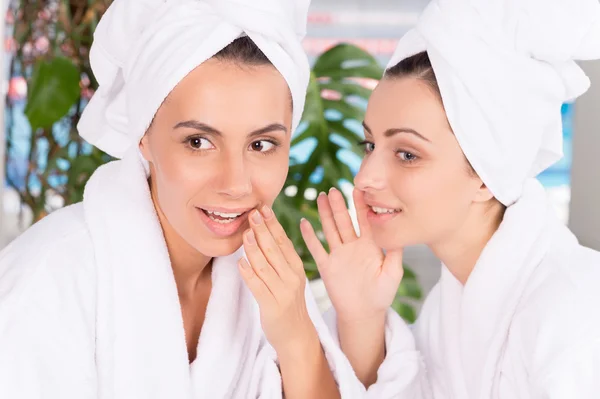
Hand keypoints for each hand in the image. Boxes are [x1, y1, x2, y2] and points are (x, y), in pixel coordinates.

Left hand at [238, 205, 316, 353]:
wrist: (296, 335)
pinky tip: (240, 262)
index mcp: (296, 268)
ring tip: (246, 233)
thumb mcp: (289, 278)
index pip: (283, 241)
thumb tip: (265, 233)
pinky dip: (249, 273)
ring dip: (254, 248)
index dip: (273, 224)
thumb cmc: (288, 303)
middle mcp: (291, 277)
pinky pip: (258, 286)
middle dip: (263, 230)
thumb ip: (279, 258)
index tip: (263, 208)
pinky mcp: (271, 305)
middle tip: (252, 212)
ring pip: (265, 265)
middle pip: (274, 249)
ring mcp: (282, 291)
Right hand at [300, 187, 403, 323]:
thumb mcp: (392, 273)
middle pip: (344, 221)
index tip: (358, 189)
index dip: (361, 205)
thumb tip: (397, 234)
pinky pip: (317, 249)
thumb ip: (394, 253)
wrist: (364, 313)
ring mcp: (338, 255)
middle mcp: (353, 246)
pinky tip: (304, 223)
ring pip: (330, 229)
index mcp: (369, 246)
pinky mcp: (327, 266)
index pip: (364, 221)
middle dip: (339, 205)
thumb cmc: (382, 295)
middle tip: (333, 190)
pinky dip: (310, 237)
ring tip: (320, 197)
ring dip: (325, 214)